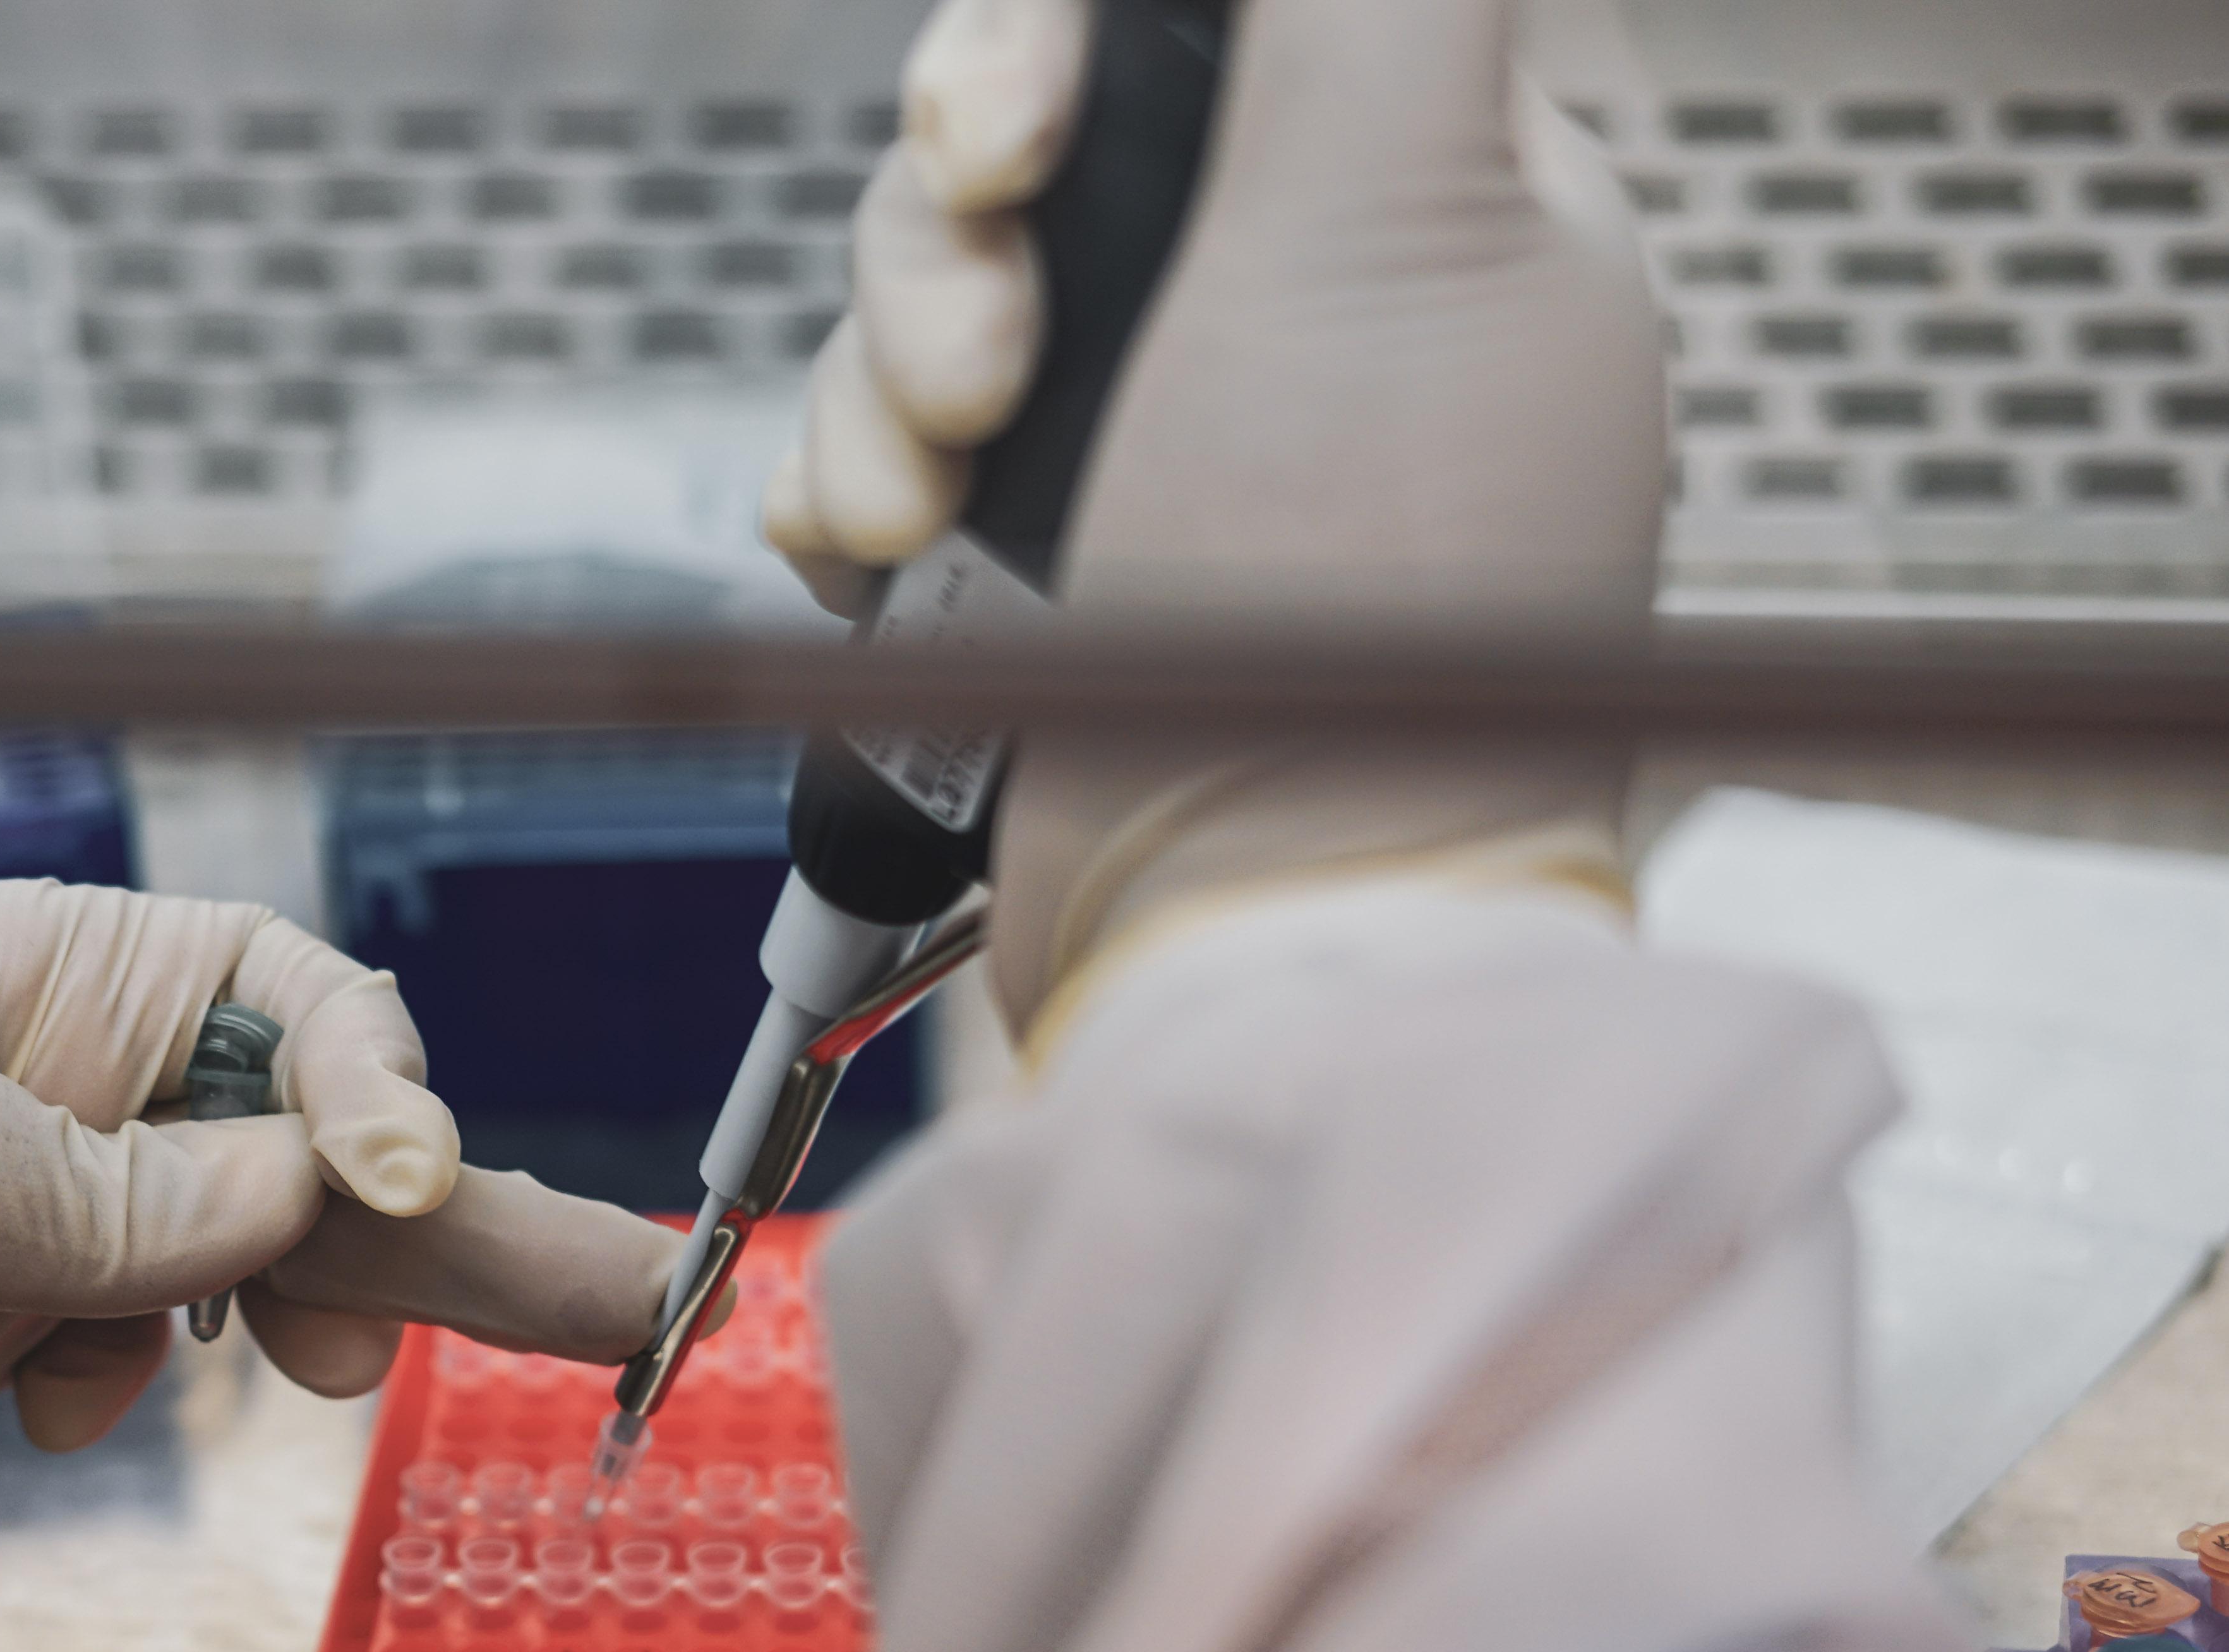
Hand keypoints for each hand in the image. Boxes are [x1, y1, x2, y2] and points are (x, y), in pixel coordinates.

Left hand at [0, 881, 687, 1613]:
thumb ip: (89, 1186)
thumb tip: (287, 1205)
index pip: (254, 990)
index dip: (360, 1074)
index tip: (386, 1183)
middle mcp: (13, 1084)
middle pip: (288, 1133)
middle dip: (443, 1203)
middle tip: (619, 1292)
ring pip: (235, 1259)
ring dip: (325, 1311)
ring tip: (349, 1384)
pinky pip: (137, 1350)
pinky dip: (158, 1386)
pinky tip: (90, 1414)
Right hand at [763, 0, 1665, 1026]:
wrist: (1250, 947)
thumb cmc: (1353, 618)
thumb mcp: (1398, 204)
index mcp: (1419, 189)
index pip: (1189, 17)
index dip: (1048, 48)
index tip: (1005, 136)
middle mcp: (1284, 302)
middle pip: (1028, 140)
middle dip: (942, 237)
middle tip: (980, 371)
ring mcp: (1152, 447)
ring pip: (927, 292)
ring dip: (877, 384)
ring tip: (922, 521)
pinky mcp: (1036, 574)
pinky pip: (880, 450)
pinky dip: (845, 495)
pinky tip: (873, 568)